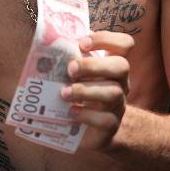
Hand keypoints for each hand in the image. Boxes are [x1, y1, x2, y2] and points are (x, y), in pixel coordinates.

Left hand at [63, 31, 134, 149]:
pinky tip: (72, 112)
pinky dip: (87, 115)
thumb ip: (67, 59)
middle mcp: (120, 83)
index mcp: (111, 65)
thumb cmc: (76, 95)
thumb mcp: (74, 75)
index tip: (82, 44)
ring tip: (64, 93)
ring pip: (114, 92)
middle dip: (93, 66)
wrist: (85, 131)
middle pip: (122, 66)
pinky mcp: (111, 125)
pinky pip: (106, 119)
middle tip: (70, 70)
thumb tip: (44, 41)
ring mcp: (118, 105)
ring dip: (85, 90)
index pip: (124, 44)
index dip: (107, 39)